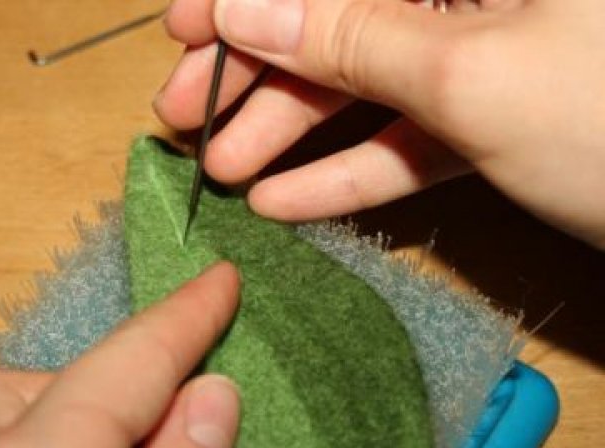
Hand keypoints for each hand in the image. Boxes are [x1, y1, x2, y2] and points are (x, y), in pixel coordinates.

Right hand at [155, 0, 604, 248]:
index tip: (181, 30)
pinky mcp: (495, 115)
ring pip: (366, 83)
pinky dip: (351, 170)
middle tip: (181, 117)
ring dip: (291, 131)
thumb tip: (243, 6)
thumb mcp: (468, 74)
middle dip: (256, 72)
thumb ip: (348, 39)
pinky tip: (287, 201)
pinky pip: (408, 136)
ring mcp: (487, 52)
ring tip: (222, 173)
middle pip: (341, 19)